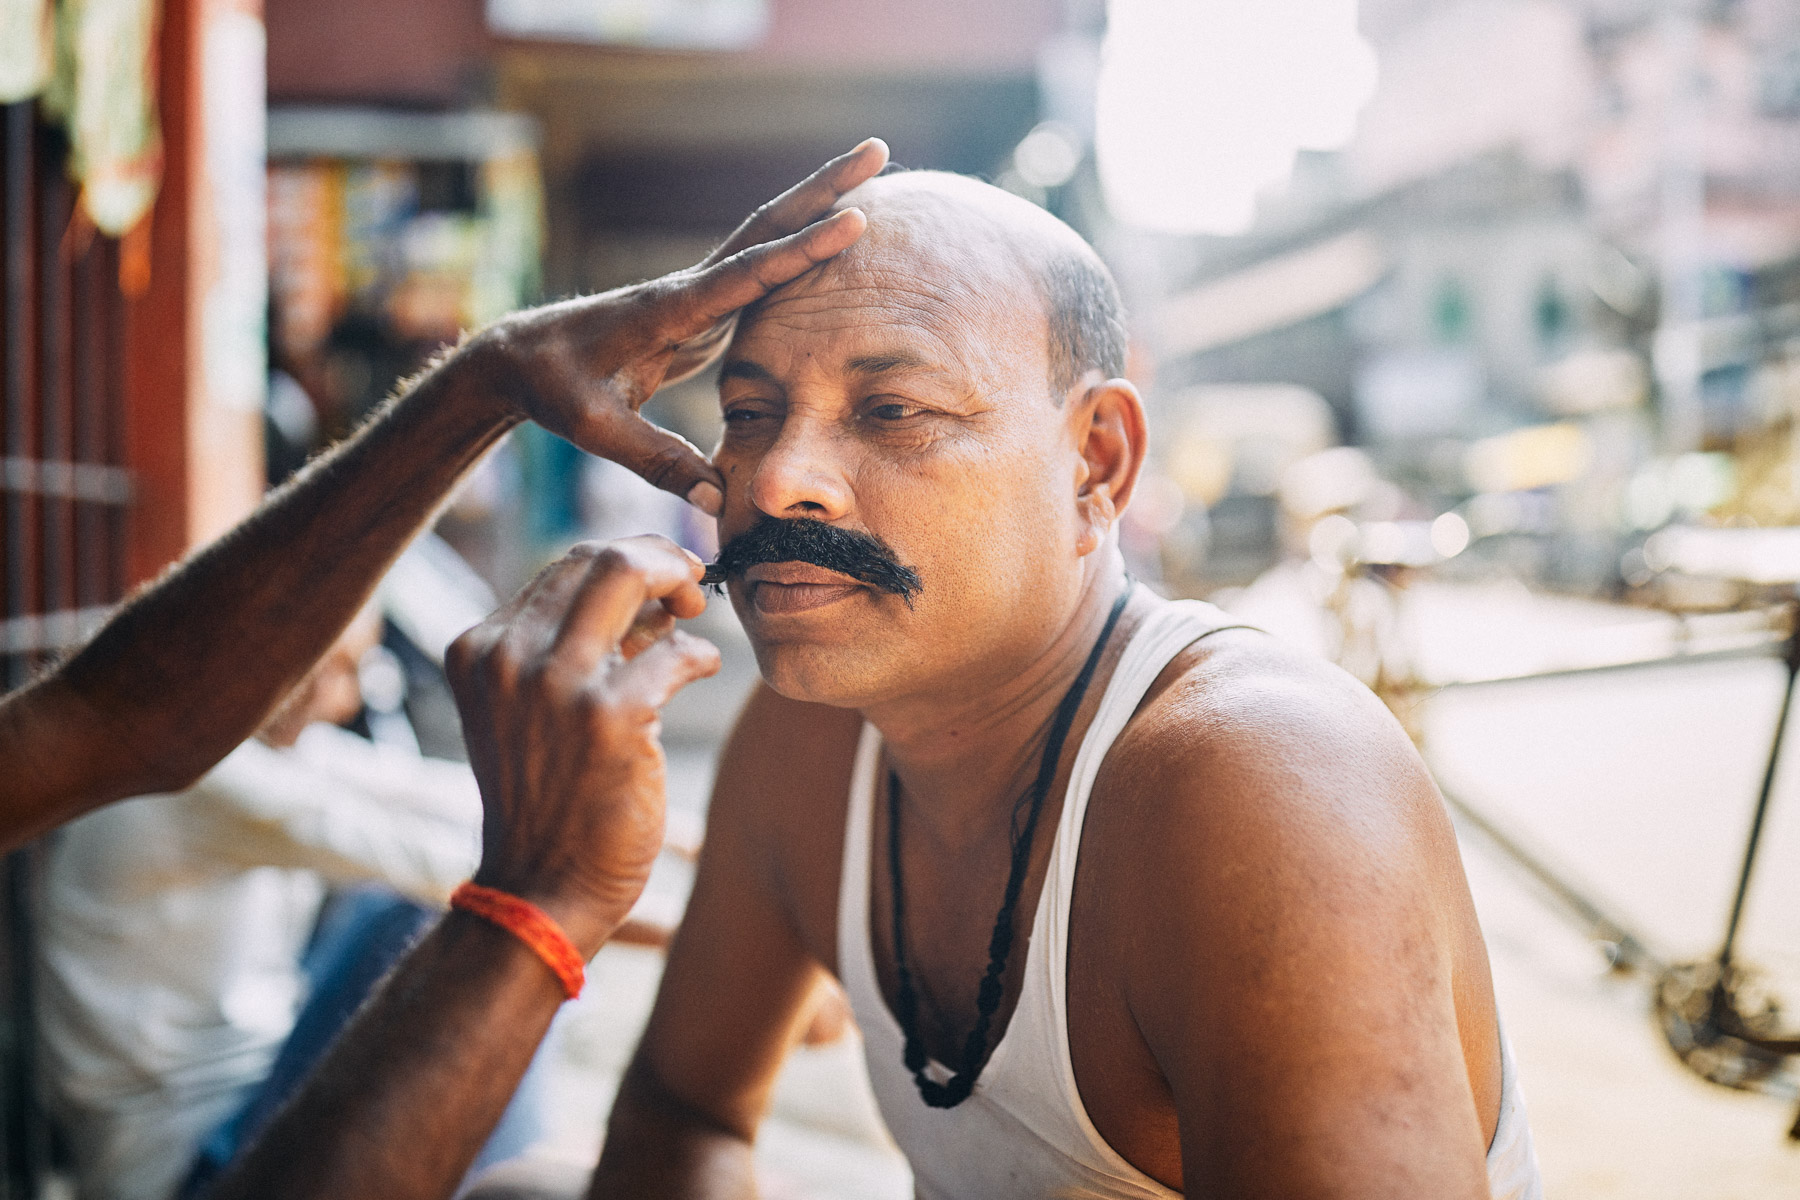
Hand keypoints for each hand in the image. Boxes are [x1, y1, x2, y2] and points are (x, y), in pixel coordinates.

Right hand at [445, 536, 721, 957]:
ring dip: (678, 582)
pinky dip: (698, 655)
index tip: (658, 585)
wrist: (542, 891)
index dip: (622, 565)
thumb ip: (582, 649)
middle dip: (656, 557)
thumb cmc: (552, 801)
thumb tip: (653, 595)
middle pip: (596, 557)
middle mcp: (506, 656)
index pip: (561, 569)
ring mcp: (553, 683)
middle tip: (690, 585)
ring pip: (628, 573)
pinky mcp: (607, 716)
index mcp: (479, 649)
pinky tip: (704, 668)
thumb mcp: (539, 711)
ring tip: (697, 614)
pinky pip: (673, 652)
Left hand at [461, 138, 888, 515]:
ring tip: (871, 173)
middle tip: (876, 150)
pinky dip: (799, 247)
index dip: (800, 251)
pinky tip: (832, 237)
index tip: (852, 220)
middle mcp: (689, 288)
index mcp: (668, 310)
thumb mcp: (596, 430)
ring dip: (816, 206)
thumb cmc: (554, 389)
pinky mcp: (702, 308)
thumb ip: (658, 462)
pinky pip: (760, 270)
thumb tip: (718, 500)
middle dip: (822, 189)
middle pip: (765, 228)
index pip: (746, 274)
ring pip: (765, 240)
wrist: (521, 358)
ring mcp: (697, 294)